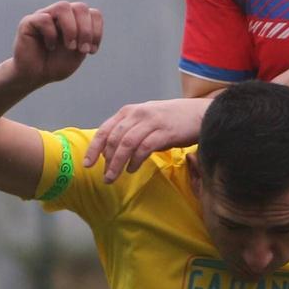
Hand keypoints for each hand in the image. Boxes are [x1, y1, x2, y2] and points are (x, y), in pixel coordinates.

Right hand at [12, 1, 101, 86]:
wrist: (34, 76)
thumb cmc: (55, 64)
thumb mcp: (77, 53)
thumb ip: (86, 37)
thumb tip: (90, 25)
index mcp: (74, 20)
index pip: (93, 13)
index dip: (97, 31)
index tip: (91, 51)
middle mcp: (60, 15)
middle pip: (80, 7)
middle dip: (86, 30)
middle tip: (82, 50)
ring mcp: (44, 15)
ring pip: (63, 7)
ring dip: (71, 29)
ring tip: (70, 46)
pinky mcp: (29, 22)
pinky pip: (44, 19)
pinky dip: (51, 34)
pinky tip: (50, 47)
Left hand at [84, 98, 207, 182]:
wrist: (200, 113)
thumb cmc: (173, 119)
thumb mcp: (147, 120)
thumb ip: (131, 131)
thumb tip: (114, 152)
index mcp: (130, 111)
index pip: (106, 130)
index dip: (94, 148)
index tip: (87, 164)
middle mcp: (138, 114)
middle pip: (114, 138)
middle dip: (106, 160)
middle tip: (104, 177)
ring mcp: (152, 122)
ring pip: (127, 144)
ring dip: (117, 163)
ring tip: (113, 177)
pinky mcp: (165, 132)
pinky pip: (144, 147)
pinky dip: (135, 160)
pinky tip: (132, 169)